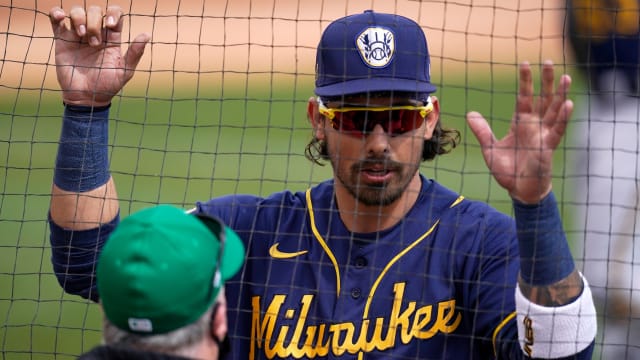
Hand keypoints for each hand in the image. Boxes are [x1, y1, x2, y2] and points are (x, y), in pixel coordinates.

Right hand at [49, 5, 149, 106]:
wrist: (87, 98)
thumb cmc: (108, 86)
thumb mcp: (124, 71)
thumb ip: (134, 53)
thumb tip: (146, 35)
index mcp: (112, 38)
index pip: (114, 13)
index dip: (113, 13)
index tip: (111, 25)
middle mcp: (96, 33)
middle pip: (95, 11)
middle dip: (94, 22)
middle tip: (95, 43)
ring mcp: (78, 35)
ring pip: (77, 12)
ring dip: (80, 19)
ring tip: (81, 35)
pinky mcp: (62, 40)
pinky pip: (56, 19)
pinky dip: (56, 13)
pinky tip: (60, 17)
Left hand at [466, 61, 572, 203]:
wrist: (519, 190)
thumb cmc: (507, 170)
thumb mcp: (489, 148)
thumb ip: (482, 131)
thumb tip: (470, 114)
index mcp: (520, 123)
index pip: (524, 97)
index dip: (525, 82)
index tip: (525, 64)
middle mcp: (534, 125)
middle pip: (542, 98)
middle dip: (546, 81)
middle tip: (549, 62)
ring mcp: (543, 135)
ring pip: (554, 110)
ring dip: (560, 94)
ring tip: (565, 77)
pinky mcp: (548, 147)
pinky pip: (558, 130)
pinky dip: (563, 117)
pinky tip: (568, 103)